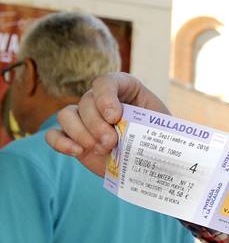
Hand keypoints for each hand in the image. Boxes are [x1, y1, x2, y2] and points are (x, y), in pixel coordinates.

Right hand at [45, 72, 169, 175]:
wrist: (149, 160)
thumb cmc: (158, 139)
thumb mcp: (160, 126)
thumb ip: (148, 122)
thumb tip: (139, 128)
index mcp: (125, 88)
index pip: (106, 82)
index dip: (106, 97)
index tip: (115, 117)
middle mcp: (100, 99)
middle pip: (85, 101)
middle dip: (97, 124)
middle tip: (112, 142)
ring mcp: (84, 118)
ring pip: (66, 114)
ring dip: (81, 133)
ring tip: (102, 149)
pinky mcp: (72, 137)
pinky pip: (53, 134)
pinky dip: (60, 142)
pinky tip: (78, 151)